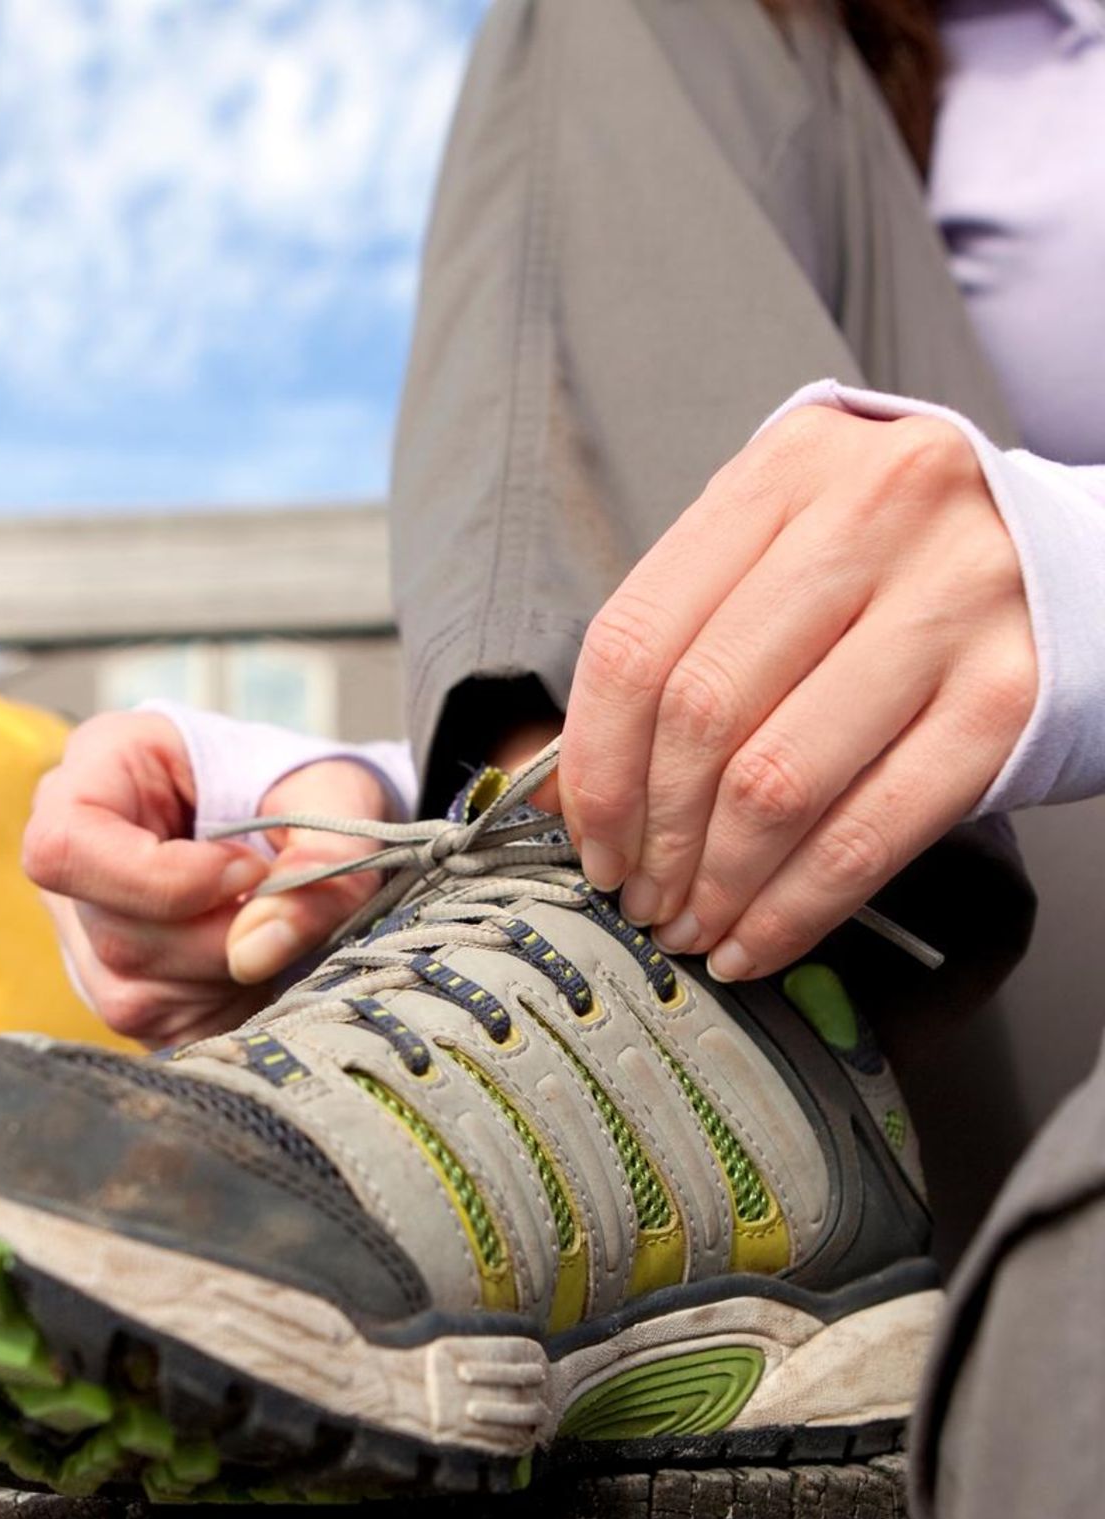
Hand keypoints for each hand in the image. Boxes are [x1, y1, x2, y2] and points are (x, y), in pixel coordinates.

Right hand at [22, 711, 388, 1046]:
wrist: (302, 820)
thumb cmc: (303, 785)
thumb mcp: (335, 793)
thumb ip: (322, 855)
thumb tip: (254, 950)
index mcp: (100, 764)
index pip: (66, 845)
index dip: (159, 878)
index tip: (248, 870)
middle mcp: (71, 850)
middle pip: (111, 931)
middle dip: (217, 936)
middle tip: (279, 905)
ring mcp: (80, 928)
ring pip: (132, 990)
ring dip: (228, 974)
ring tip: (269, 926)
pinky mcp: (111, 988)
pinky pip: (159, 1027)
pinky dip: (226, 1004)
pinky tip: (254, 964)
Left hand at [554, 406, 1036, 980]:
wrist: (1072, 560)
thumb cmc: (896, 569)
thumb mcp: (786, 548)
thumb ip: (686, 636)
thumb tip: (572, 793)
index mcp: (788, 471)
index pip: (637, 638)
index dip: (594, 763)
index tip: (587, 837)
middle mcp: (873, 517)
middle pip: (701, 712)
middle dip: (654, 835)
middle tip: (641, 894)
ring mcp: (951, 606)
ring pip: (777, 782)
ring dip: (716, 883)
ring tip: (694, 923)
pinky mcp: (1007, 698)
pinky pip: (869, 833)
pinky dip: (795, 909)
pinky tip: (758, 939)